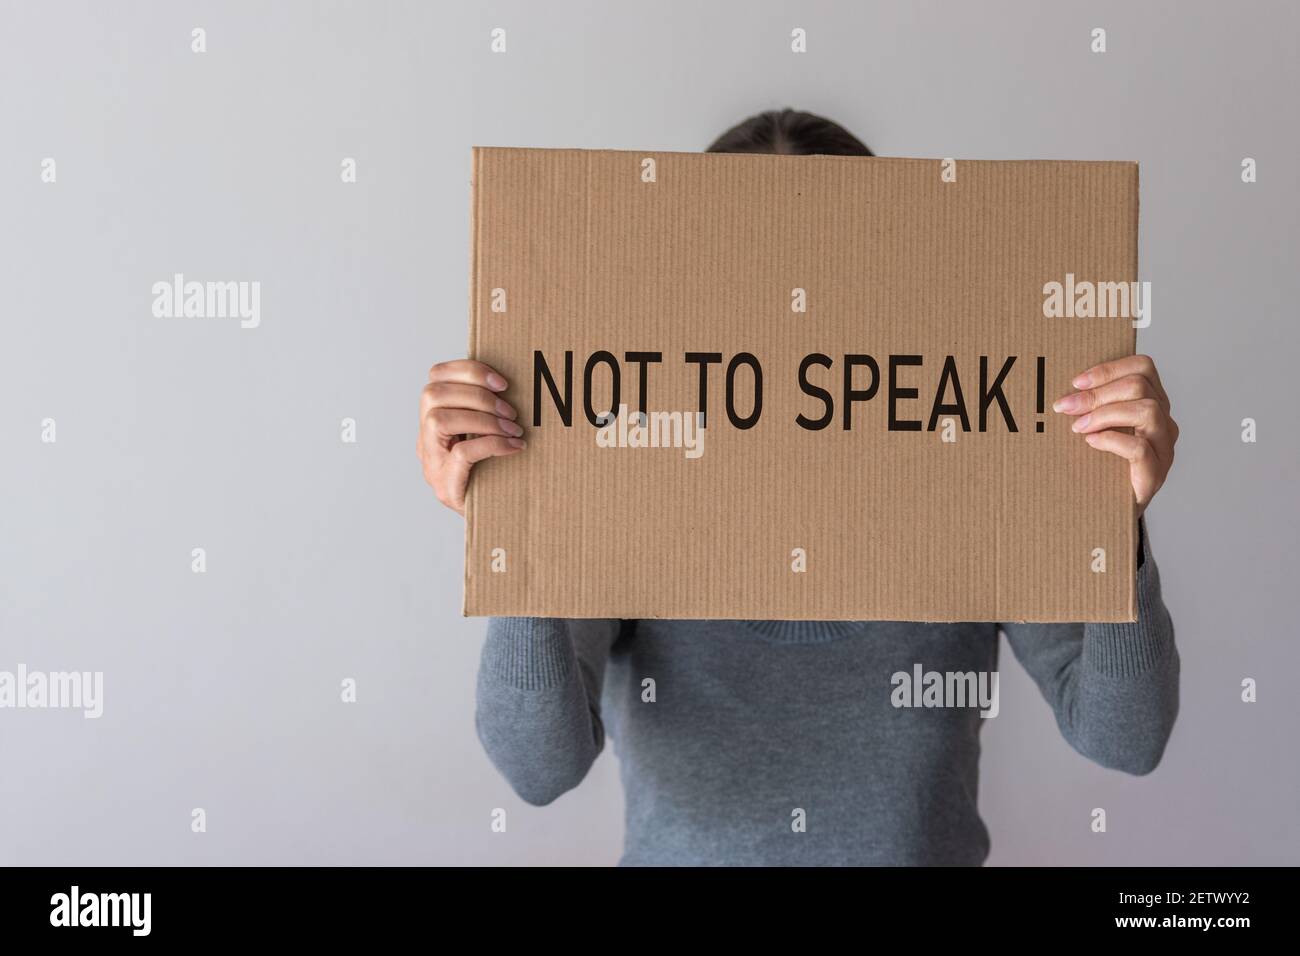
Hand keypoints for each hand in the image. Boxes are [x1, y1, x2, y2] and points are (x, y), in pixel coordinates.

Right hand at [418, 359, 525, 515]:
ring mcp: (431, 463)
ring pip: (440, 420)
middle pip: (433, 394)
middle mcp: (425, 440)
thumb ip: (489, 411)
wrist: (493, 524)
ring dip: (483, 419)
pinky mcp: (445, 485)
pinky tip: (515, 447)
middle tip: (510, 411)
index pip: (435, 377)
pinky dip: (492, 444)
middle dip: (476, 395)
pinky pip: (462, 453)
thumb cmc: (494, 475)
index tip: (502, 381)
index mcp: (434, 420)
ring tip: (513, 428)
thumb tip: (519, 383)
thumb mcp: (487, 436)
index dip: (467, 370)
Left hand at [1054, 354, 1177, 516]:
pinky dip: (1111, 440)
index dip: (1108, 369)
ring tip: (1077, 428)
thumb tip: (1060, 393)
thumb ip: (1089, 408)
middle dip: (1097, 393)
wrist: (1110, 512)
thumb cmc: (1101, 466)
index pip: (1143, 367)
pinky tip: (1091, 443)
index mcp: (1152, 404)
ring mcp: (1163, 449)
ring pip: (1147, 411)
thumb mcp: (1095, 429)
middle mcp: (1164, 423)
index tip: (1075, 382)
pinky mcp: (1155, 474)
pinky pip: (1140, 447)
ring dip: (1104, 414)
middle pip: (1140, 386)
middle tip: (1065, 407)